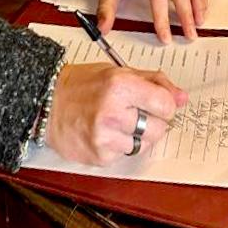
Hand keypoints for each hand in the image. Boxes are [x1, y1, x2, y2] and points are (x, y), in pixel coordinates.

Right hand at [46, 62, 186, 164]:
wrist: (46, 101)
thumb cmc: (82, 84)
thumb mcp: (116, 71)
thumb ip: (152, 82)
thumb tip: (182, 98)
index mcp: (120, 85)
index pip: (166, 105)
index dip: (163, 104)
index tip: (155, 102)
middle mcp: (114, 111)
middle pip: (159, 128)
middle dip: (151, 121)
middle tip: (131, 111)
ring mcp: (106, 136)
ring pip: (144, 144)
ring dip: (135, 135)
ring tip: (115, 121)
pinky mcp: (100, 155)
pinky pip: (125, 154)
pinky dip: (119, 145)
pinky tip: (104, 132)